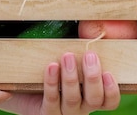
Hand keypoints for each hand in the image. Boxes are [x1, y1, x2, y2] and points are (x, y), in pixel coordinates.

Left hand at [0, 51, 120, 114]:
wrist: (25, 89)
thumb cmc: (57, 70)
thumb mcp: (75, 62)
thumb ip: (86, 52)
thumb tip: (95, 29)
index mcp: (92, 97)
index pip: (109, 101)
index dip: (112, 90)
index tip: (108, 72)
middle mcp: (82, 108)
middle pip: (94, 100)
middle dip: (93, 77)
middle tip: (90, 55)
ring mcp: (64, 113)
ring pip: (72, 100)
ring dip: (71, 77)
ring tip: (67, 56)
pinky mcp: (46, 113)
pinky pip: (51, 100)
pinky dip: (52, 82)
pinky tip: (51, 66)